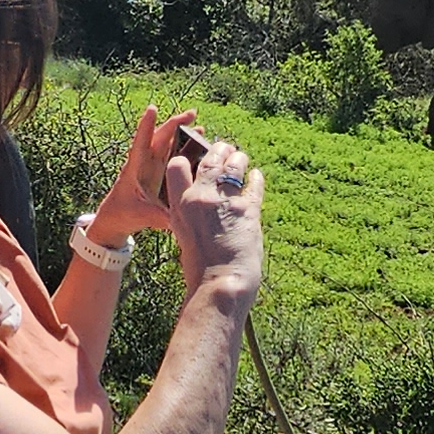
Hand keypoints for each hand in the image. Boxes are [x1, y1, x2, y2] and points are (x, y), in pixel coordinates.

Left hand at [85, 107, 194, 249]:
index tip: (152, 108)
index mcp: (135, 168)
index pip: (141, 142)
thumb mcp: (140, 215)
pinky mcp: (159, 175)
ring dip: (184, 136)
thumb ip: (158, 216)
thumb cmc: (122, 214)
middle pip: (160, 137)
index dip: (146, 125)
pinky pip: (174, 159)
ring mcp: (152, 168)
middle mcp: (144, 163)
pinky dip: (186, 152)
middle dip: (176, 123)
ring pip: (169, 145)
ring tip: (200, 128)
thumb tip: (178, 217)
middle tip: (193, 113)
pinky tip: (201, 151)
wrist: (115, 220)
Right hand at [159, 135, 263, 299]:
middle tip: (224, 149)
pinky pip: (254, 185)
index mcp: (180, 206)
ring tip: (241, 158)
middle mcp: (201, 197)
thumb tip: (199, 206)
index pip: (177, 166)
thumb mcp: (184, 236)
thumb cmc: (199, 269)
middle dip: (219, 151)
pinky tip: (256, 176)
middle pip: (210, 160)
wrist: (220, 284)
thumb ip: (189, 216)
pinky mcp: (249, 209)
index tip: (193, 160)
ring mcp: (226, 201)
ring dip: (238, 159)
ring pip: (234, 164)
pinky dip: (256, 179)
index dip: (185, 159)